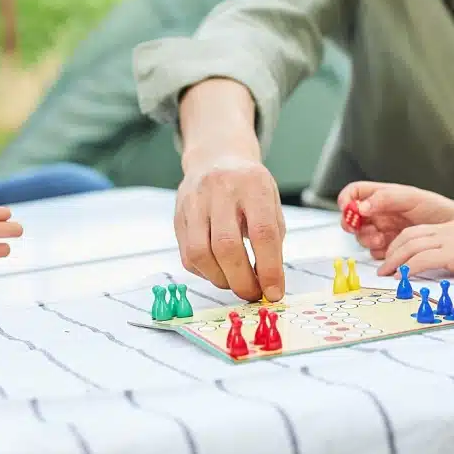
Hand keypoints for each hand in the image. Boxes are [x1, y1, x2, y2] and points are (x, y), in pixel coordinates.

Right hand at [175, 154, 284, 301]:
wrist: (216, 158)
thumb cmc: (249, 188)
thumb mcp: (271, 203)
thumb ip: (272, 239)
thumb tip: (270, 284)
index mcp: (252, 185)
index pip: (262, 232)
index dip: (270, 268)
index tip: (274, 293)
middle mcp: (220, 189)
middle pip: (227, 246)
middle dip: (242, 280)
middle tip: (252, 295)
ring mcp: (194, 202)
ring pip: (200, 254)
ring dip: (221, 279)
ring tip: (235, 283)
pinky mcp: (178, 216)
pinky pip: (188, 255)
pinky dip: (205, 272)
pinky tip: (219, 270)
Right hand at [337, 181, 453, 257]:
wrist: (451, 227)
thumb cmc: (434, 208)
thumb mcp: (410, 197)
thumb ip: (384, 199)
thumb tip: (361, 207)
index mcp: (380, 196)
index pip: (353, 193)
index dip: (346, 200)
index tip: (348, 209)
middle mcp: (378, 213)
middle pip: (351, 218)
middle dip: (352, 225)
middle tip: (360, 228)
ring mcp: (382, 230)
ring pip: (361, 237)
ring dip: (367, 239)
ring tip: (381, 239)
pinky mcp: (388, 247)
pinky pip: (374, 252)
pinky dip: (379, 252)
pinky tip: (391, 247)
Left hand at [375, 221, 453, 280]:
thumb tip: (447, 270)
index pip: (418, 231)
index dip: (400, 244)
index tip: (391, 258)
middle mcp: (450, 229)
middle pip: (409, 236)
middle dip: (392, 252)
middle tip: (382, 269)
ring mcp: (453, 239)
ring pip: (412, 246)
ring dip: (395, 261)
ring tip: (386, 275)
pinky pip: (424, 259)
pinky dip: (408, 268)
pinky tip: (402, 277)